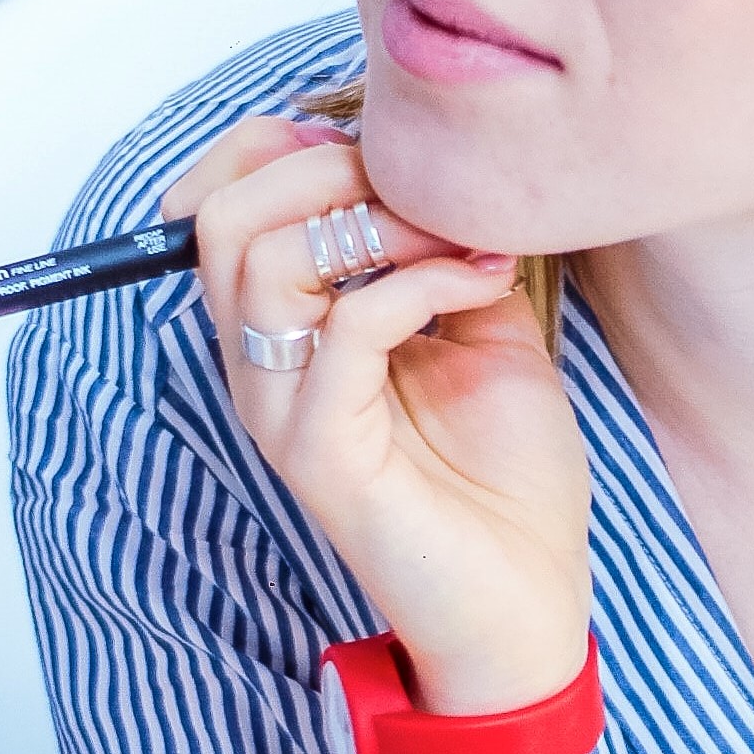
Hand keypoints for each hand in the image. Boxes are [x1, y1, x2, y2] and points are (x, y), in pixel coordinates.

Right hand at [165, 119, 592, 714]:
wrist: (526, 607)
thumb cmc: (504, 483)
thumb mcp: (484, 331)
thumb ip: (444, 250)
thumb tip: (443, 173)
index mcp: (288, 333)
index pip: (226, 200)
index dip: (294, 146)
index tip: (394, 156)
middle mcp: (264, 368)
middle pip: (227, 213)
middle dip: (332, 168)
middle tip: (430, 194)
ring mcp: (284, 410)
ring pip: (261, 258)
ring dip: (376, 218)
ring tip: (458, 239)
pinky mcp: (322, 453)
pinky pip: (344, 326)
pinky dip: (420, 279)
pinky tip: (478, 284)